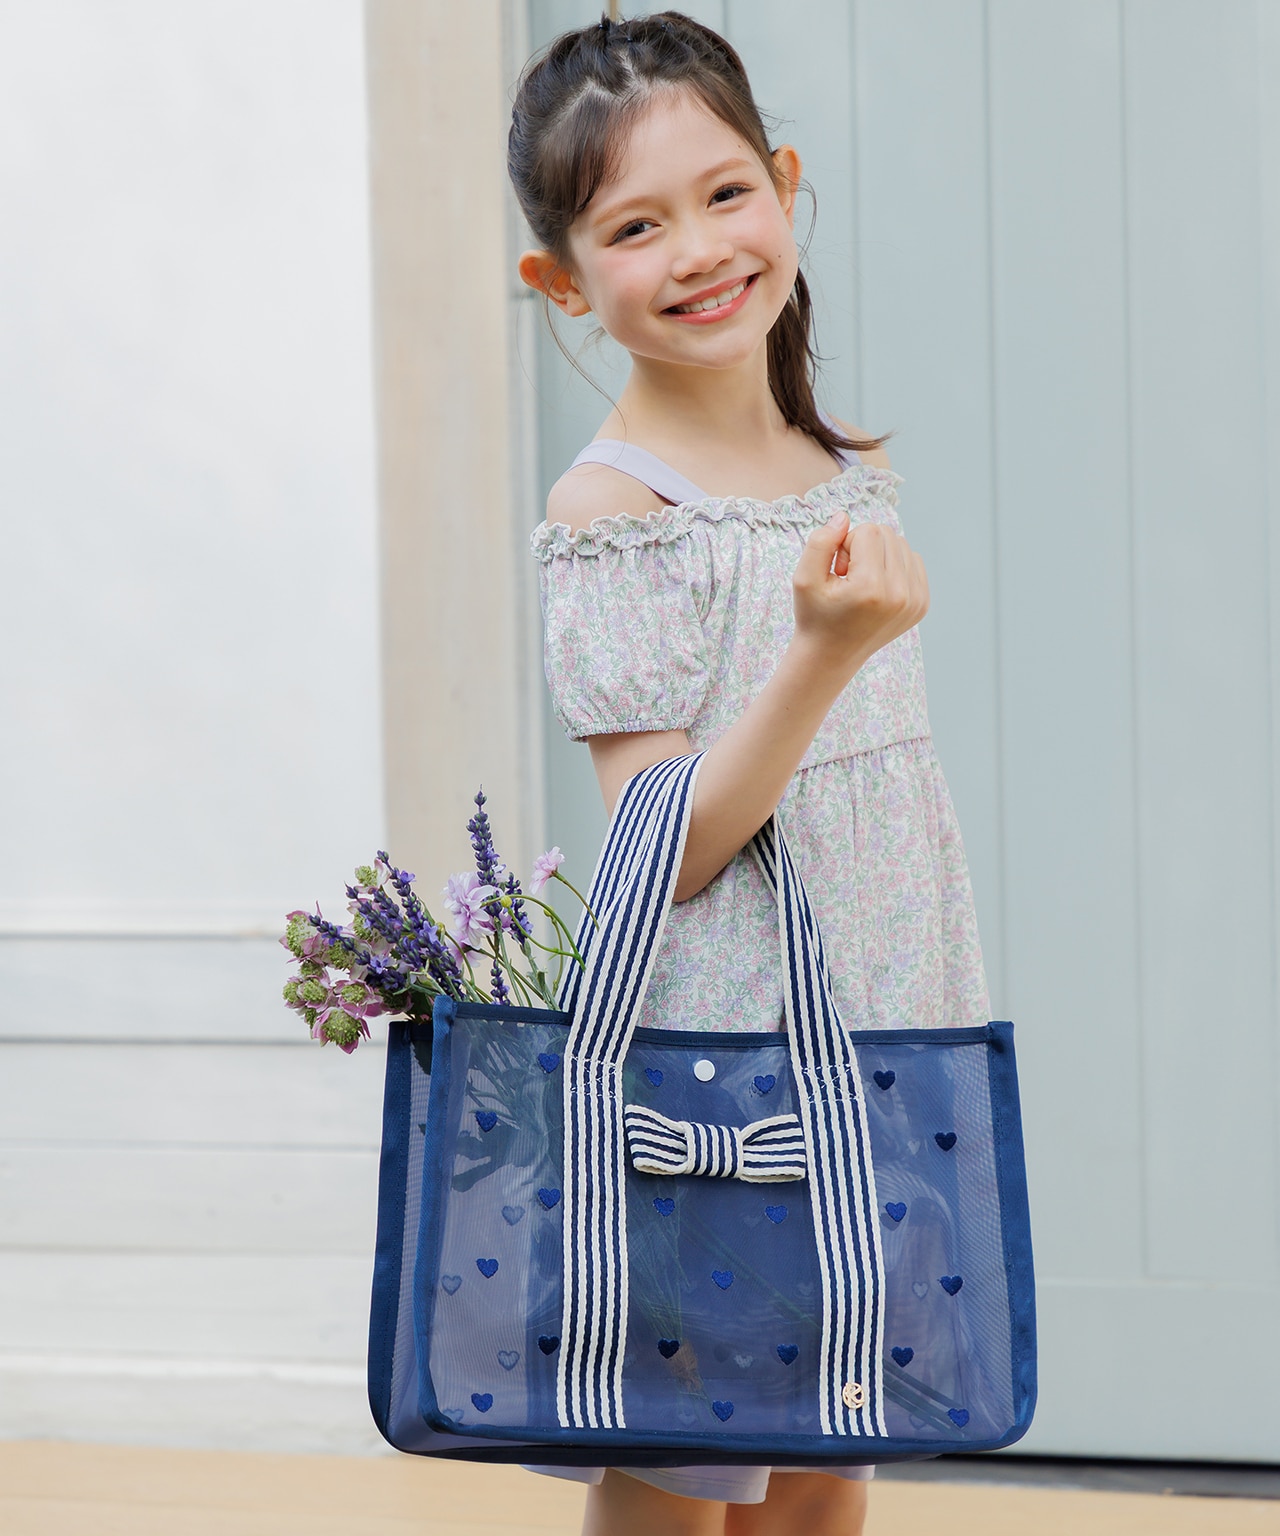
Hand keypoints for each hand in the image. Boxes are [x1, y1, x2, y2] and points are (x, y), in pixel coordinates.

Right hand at [791, 509, 929, 681]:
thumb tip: (844, 517)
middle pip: (887, 534)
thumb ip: (820, 542)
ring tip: (862, 584)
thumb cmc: (815, 615)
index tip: (838, 571)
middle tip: (848, 577)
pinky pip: (913, 560)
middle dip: (864, 547)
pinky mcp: (922, 604)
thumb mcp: (803, 578)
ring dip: (879, 556)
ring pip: (901, 545)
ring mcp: (915, 601)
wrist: (832, 655)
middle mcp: (899, 595)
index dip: (846, 544)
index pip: (868, 531)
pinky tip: (877, 588)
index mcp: (871, 588)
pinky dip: (894, 566)